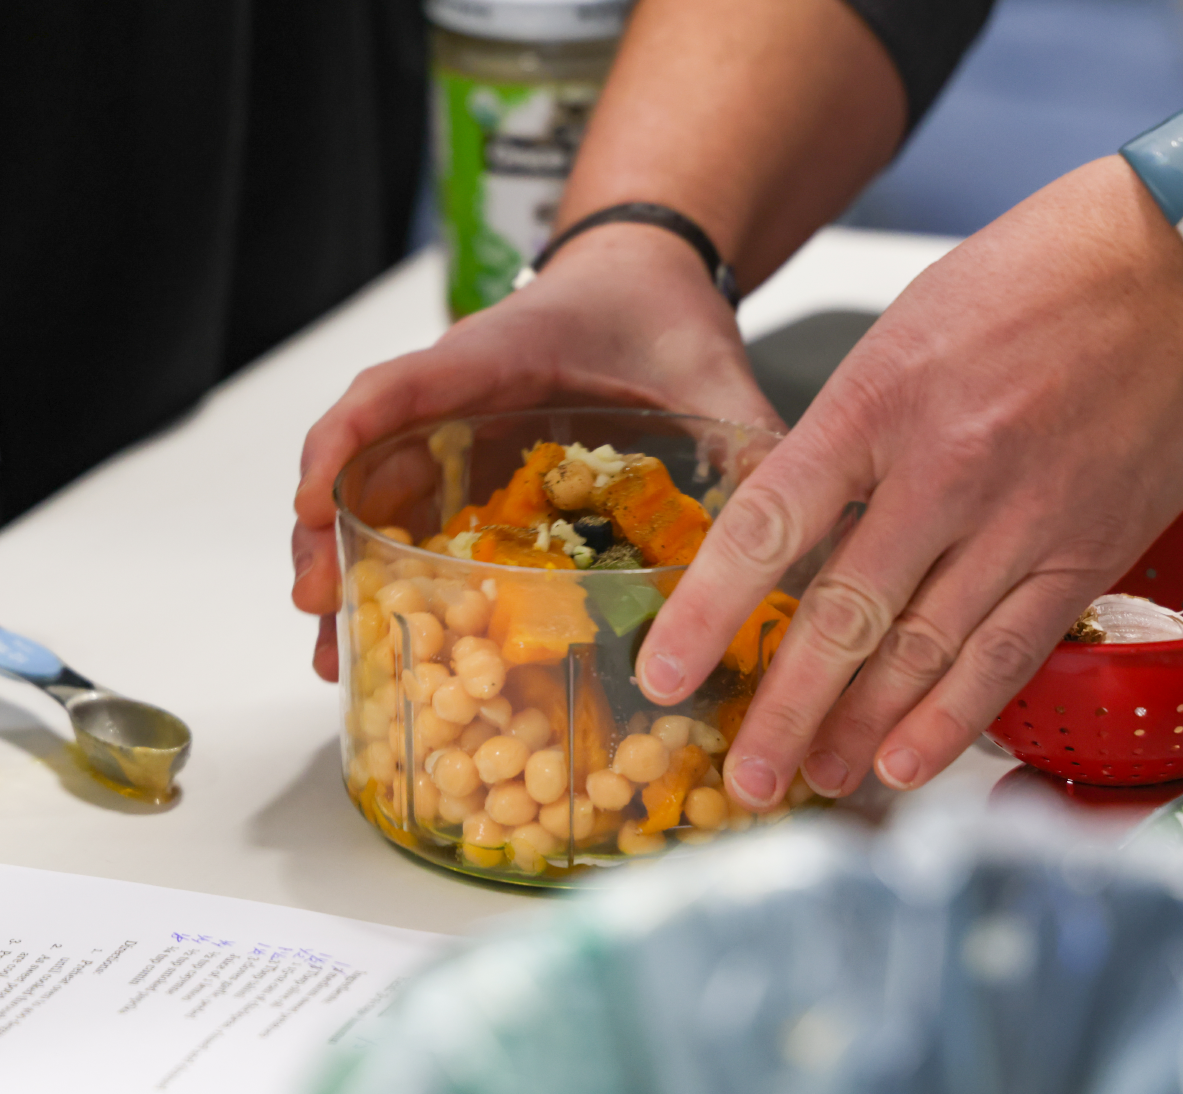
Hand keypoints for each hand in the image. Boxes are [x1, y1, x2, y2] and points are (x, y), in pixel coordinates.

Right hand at [291, 224, 782, 679]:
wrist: (644, 281)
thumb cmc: (663, 314)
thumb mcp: (711, 369)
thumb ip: (749, 434)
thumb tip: (800, 528)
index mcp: (494, 358)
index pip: (397, 389)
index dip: (346, 445)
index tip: (314, 504)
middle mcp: (457, 401)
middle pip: (364, 463)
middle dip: (328, 538)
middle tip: (320, 619)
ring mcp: (460, 437)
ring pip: (379, 500)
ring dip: (351, 571)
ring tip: (338, 655)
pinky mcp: (476, 469)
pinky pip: (421, 519)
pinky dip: (399, 572)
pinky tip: (405, 635)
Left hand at [635, 155, 1182, 805]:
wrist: (1172, 261)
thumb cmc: (1023, 284)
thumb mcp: (896, 341)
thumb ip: (839, 442)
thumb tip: (789, 532)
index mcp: (875, 404)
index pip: (767, 527)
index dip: (707, 613)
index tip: (665, 673)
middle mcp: (944, 471)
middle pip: (844, 616)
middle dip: (785, 710)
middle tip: (743, 777)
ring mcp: (1021, 518)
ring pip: (923, 652)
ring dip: (861, 730)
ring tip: (814, 781)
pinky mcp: (1085, 551)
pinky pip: (1008, 652)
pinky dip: (954, 717)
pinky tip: (908, 761)